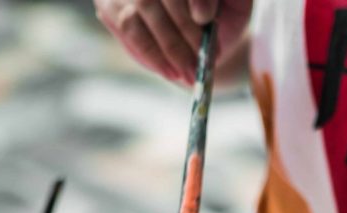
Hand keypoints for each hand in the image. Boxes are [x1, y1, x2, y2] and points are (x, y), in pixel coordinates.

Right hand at [95, 0, 252, 83]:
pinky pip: (129, 30)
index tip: (205, 18)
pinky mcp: (110, 5)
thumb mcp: (235, 3)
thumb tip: (203, 12)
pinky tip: (171, 71)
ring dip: (169, 47)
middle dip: (184, 31)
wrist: (204, 30)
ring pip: (141, 12)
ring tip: (190, 72)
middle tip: (202, 60)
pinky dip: (152, 54)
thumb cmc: (222, 11)